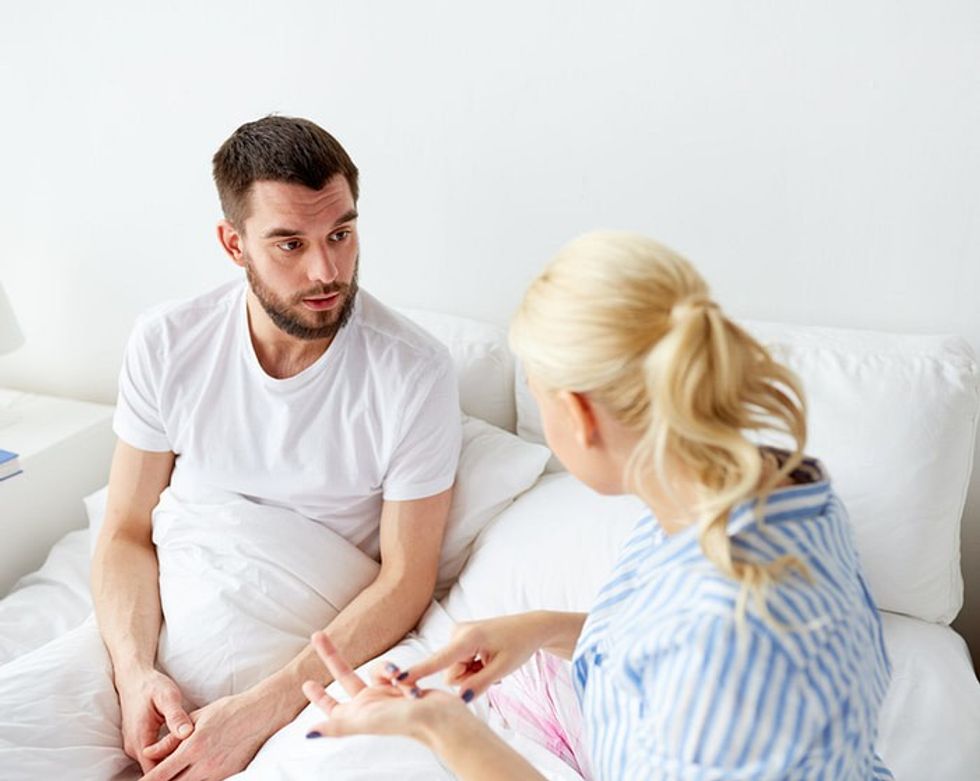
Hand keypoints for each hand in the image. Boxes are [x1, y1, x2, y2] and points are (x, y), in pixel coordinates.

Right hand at [115, 668, 193, 772]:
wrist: (134, 678)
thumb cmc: (152, 686)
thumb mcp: (168, 696)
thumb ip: (176, 716)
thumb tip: (187, 733)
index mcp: (141, 739)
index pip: (155, 771)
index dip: (173, 773)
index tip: (190, 770)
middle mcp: (135, 747)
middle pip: (155, 770)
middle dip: (174, 770)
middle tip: (196, 766)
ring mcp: (135, 746)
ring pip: (153, 764)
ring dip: (170, 763)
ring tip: (192, 761)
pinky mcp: (139, 742)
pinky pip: (152, 756)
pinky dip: (166, 756)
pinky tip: (183, 752)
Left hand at [138, 691, 271, 779]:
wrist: (260, 714)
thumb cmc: (227, 711)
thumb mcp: (197, 718)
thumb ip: (170, 739)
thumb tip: (148, 752)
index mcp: (192, 747)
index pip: (160, 775)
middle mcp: (204, 765)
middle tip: (156, 778)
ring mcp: (218, 772)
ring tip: (175, 774)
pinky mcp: (229, 774)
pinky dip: (197, 780)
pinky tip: (193, 773)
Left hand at [302, 631, 471, 743]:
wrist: (441, 720)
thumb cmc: (402, 723)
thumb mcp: (366, 722)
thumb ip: (337, 726)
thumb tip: (308, 733)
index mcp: (357, 716)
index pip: (332, 705)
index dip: (319, 696)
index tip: (307, 683)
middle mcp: (369, 705)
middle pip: (345, 676)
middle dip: (332, 656)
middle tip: (318, 635)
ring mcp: (387, 695)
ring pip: (377, 669)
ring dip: (386, 671)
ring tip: (401, 682)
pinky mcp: (404, 686)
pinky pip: (396, 670)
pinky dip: (404, 675)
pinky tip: (414, 688)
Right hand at [398, 612, 554, 700]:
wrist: (530, 628)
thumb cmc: (519, 645)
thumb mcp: (503, 669)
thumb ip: (479, 684)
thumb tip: (459, 699)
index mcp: (468, 638)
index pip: (439, 660)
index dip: (418, 671)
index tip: (397, 679)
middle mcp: (457, 632)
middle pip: (450, 674)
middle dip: (469, 678)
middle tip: (491, 667)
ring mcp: (457, 634)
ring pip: (454, 671)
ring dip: (472, 673)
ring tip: (490, 661)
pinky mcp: (459, 637)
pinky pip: (458, 663)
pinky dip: (473, 666)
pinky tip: (487, 657)